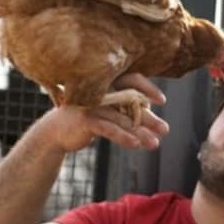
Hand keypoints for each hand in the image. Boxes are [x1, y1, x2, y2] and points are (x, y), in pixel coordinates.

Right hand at [32, 73, 168, 151]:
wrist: (57, 132)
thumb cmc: (88, 119)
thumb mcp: (108, 112)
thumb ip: (127, 111)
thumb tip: (154, 120)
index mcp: (108, 84)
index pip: (132, 79)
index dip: (148, 88)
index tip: (162, 101)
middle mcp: (101, 91)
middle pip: (131, 102)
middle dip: (149, 117)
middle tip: (165, 130)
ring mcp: (92, 104)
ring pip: (122, 118)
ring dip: (141, 131)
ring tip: (155, 144)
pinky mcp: (86, 119)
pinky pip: (109, 128)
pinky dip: (123, 137)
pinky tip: (136, 145)